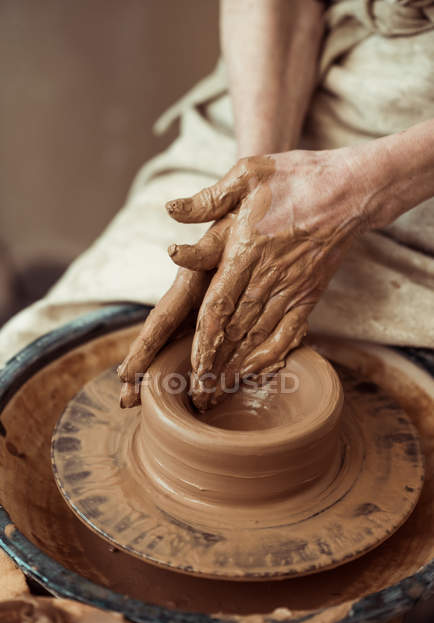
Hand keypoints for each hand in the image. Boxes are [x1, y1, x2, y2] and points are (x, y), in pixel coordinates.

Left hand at [119, 148, 369, 409]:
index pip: (219, 305)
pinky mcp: (309, 294)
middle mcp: (267, 276)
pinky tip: (256, 373)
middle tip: (198, 394)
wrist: (352, 190)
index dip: (204, 340)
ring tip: (218, 392)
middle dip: (214, 365)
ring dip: (237, 367)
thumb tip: (170, 209)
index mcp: (247, 249)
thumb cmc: (297, 177)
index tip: (192, 366)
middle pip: (235, 331)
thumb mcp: (250, 172)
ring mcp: (291, 288)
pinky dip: (272, 355)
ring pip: (259, 337)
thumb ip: (209, 198)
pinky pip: (290, 333)